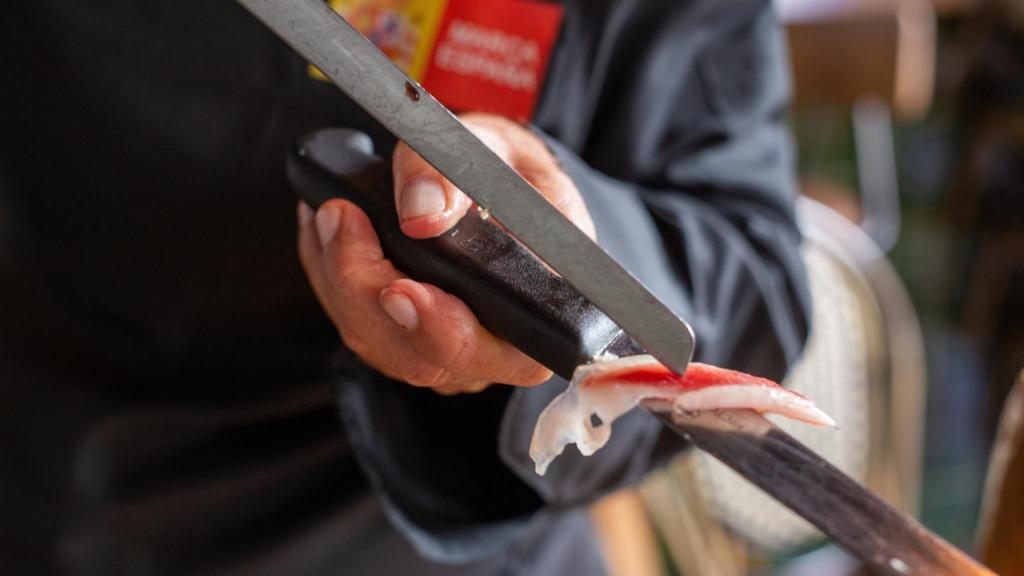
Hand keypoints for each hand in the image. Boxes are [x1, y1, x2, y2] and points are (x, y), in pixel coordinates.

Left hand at [298, 113, 594, 393]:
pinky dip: (332, 280)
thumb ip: (455, 174)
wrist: (498, 178)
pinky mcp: (409, 344)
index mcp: (543, 316)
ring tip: (331, 213)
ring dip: (340, 280)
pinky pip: (359, 329)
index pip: (494, 351)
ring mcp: (450, 355)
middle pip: (420, 358)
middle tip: (341, 219)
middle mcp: (498, 352)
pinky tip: (328, 234)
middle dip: (366, 289)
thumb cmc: (508, 172)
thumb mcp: (494, 151)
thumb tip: (422, 216)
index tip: (399, 287)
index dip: (440, 328)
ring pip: (378, 346)